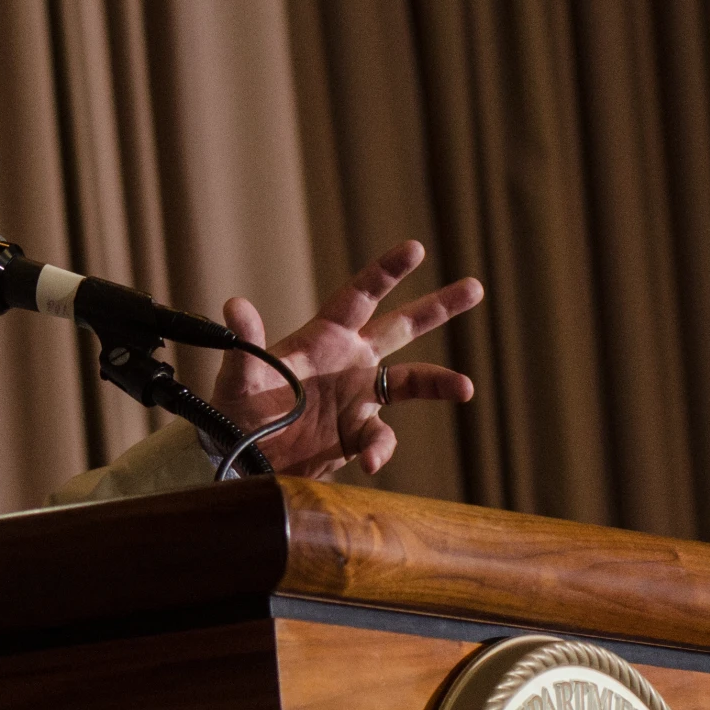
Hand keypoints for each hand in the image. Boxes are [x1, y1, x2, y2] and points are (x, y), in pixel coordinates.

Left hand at [210, 240, 482, 478]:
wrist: (242, 459)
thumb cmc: (235, 411)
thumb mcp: (237, 376)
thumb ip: (245, 343)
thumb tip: (235, 305)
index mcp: (323, 338)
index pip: (359, 297)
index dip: (386, 273)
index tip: (415, 248)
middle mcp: (349, 361)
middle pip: (401, 326)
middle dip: (438, 307)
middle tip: (474, 287)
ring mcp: (357, 397)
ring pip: (411, 380)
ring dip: (439, 382)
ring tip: (465, 388)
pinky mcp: (358, 433)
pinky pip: (381, 438)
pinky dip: (381, 449)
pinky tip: (371, 461)